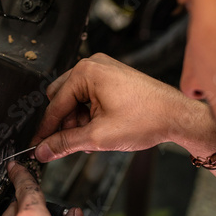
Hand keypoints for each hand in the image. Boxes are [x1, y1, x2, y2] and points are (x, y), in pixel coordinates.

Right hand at [31, 53, 215, 161]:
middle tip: (74, 141)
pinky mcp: (111, 78)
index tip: (38, 145)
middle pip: (61, 99)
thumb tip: (43, 150)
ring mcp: (103, 70)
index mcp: (86, 72)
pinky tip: (99, 128)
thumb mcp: (98, 137)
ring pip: (74, 99)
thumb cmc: (147, 119)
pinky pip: (88, 96)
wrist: (177, 116)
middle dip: (66, 123)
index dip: (46, 129)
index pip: (55, 105)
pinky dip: (89, 114)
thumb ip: (65, 144)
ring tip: (94, 136)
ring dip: (78, 120)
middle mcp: (93, 65)